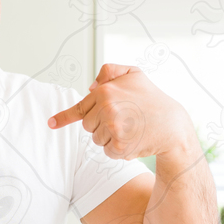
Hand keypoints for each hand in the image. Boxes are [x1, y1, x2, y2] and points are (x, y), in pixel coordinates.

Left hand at [47, 63, 193, 159]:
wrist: (172, 126)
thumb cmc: (152, 99)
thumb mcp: (134, 74)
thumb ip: (109, 73)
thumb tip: (90, 87)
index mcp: (106, 91)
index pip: (81, 107)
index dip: (64, 117)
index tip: (50, 124)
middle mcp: (106, 109)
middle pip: (88, 125)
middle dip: (101, 124)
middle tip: (125, 119)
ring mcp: (112, 128)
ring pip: (97, 139)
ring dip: (110, 137)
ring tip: (131, 128)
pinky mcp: (119, 146)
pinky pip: (107, 151)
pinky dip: (118, 149)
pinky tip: (133, 140)